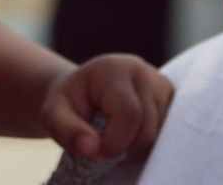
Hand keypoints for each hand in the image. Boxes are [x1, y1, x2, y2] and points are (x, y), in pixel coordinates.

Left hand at [40, 54, 172, 162]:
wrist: (81, 92)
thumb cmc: (68, 104)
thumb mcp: (53, 115)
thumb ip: (66, 131)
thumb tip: (91, 149)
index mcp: (114, 69)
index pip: (129, 113)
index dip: (116, 142)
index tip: (98, 153)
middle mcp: (142, 72)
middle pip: (148, 127)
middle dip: (126, 149)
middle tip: (104, 149)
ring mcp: (160, 84)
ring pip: (160, 133)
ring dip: (138, 148)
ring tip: (115, 139)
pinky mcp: (169, 98)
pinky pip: (168, 132)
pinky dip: (148, 143)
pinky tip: (130, 137)